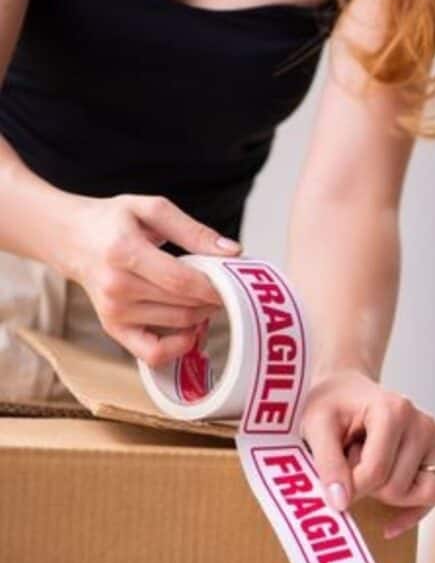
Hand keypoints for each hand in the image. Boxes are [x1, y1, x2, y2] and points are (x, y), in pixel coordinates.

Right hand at [62, 194, 241, 366]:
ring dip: (202, 315)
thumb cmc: (114, 221)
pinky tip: (191, 329)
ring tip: (206, 297)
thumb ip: (194, 230)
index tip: (233, 281)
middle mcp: (116, 287)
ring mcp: (113, 312)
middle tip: (226, 287)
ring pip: (178, 324)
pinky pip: (153, 353)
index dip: (213, 286)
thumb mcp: (152, 209)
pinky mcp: (114, 328)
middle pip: (183, 305)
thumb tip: (233, 252)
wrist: (72, 238)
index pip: (180, 280)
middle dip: (214, 299)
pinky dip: (179, 347)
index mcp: (124, 252)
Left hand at [301, 369, 434, 539]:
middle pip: (396, 488)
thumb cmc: (330, 405)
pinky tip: (388, 525)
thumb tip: (341, 503)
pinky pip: (433, 496)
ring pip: (418, 496)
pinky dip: (411, 513)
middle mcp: (422, 423)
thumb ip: (327, 464)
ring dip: (385, 493)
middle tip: (351, 460)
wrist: (346, 389)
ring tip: (368, 466)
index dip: (348, 489)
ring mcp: (434, 438)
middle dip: (367, 487)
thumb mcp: (315, 426)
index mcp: (394, 410)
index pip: (375, 473)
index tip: (330, 485)